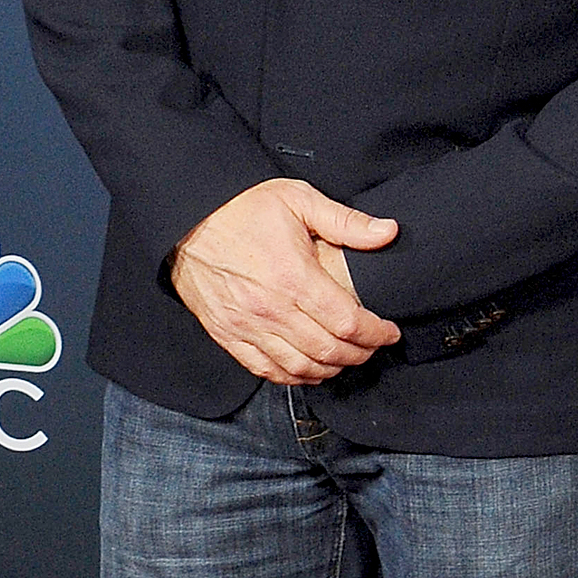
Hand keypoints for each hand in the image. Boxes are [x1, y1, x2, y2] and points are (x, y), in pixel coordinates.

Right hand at [171, 179, 400, 384]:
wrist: (189, 219)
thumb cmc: (244, 208)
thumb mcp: (300, 199)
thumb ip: (347, 221)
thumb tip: (388, 231)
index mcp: (294, 277)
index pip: (347, 322)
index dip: (375, 333)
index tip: (389, 332)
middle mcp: (270, 308)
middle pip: (327, 350)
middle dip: (359, 354)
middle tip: (374, 347)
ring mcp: (246, 326)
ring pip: (298, 367)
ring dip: (330, 369)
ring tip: (348, 359)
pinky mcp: (226, 334)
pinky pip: (263, 369)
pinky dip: (291, 377)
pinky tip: (309, 372)